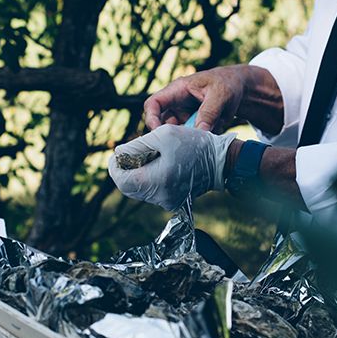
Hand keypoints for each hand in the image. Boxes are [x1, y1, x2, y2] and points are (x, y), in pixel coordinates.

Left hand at [108, 124, 235, 210]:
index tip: (118, 154)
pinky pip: (153, 191)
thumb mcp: (162, 135)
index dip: (115, 166)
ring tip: (146, 155)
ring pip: (140, 189)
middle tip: (129, 153)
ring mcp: (167, 201)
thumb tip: (119, 154)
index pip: (121, 180)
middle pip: (129, 187)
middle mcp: (160, 197)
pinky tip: (157, 164)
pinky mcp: (174, 200)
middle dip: (125, 169)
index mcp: (155, 182)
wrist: (221, 161)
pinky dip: (149, 178)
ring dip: (137, 173)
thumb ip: (136, 145)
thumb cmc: (193, 144)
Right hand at [143, 66, 249, 132]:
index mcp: (176, 91)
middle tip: (188, 142)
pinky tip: (213, 133)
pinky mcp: (193, 126)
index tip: (159, 134)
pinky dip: (201, 139)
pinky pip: (191, 138)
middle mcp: (176, 105)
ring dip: (190, 139)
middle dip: (172, 135)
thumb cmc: (227, 83)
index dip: (151, 119)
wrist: (239, 88)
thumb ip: (209, 112)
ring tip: (208, 134)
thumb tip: (200, 131)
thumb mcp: (221, 94)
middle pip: (162, 124)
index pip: (153, 104)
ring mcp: (184, 117)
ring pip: (178, 134)